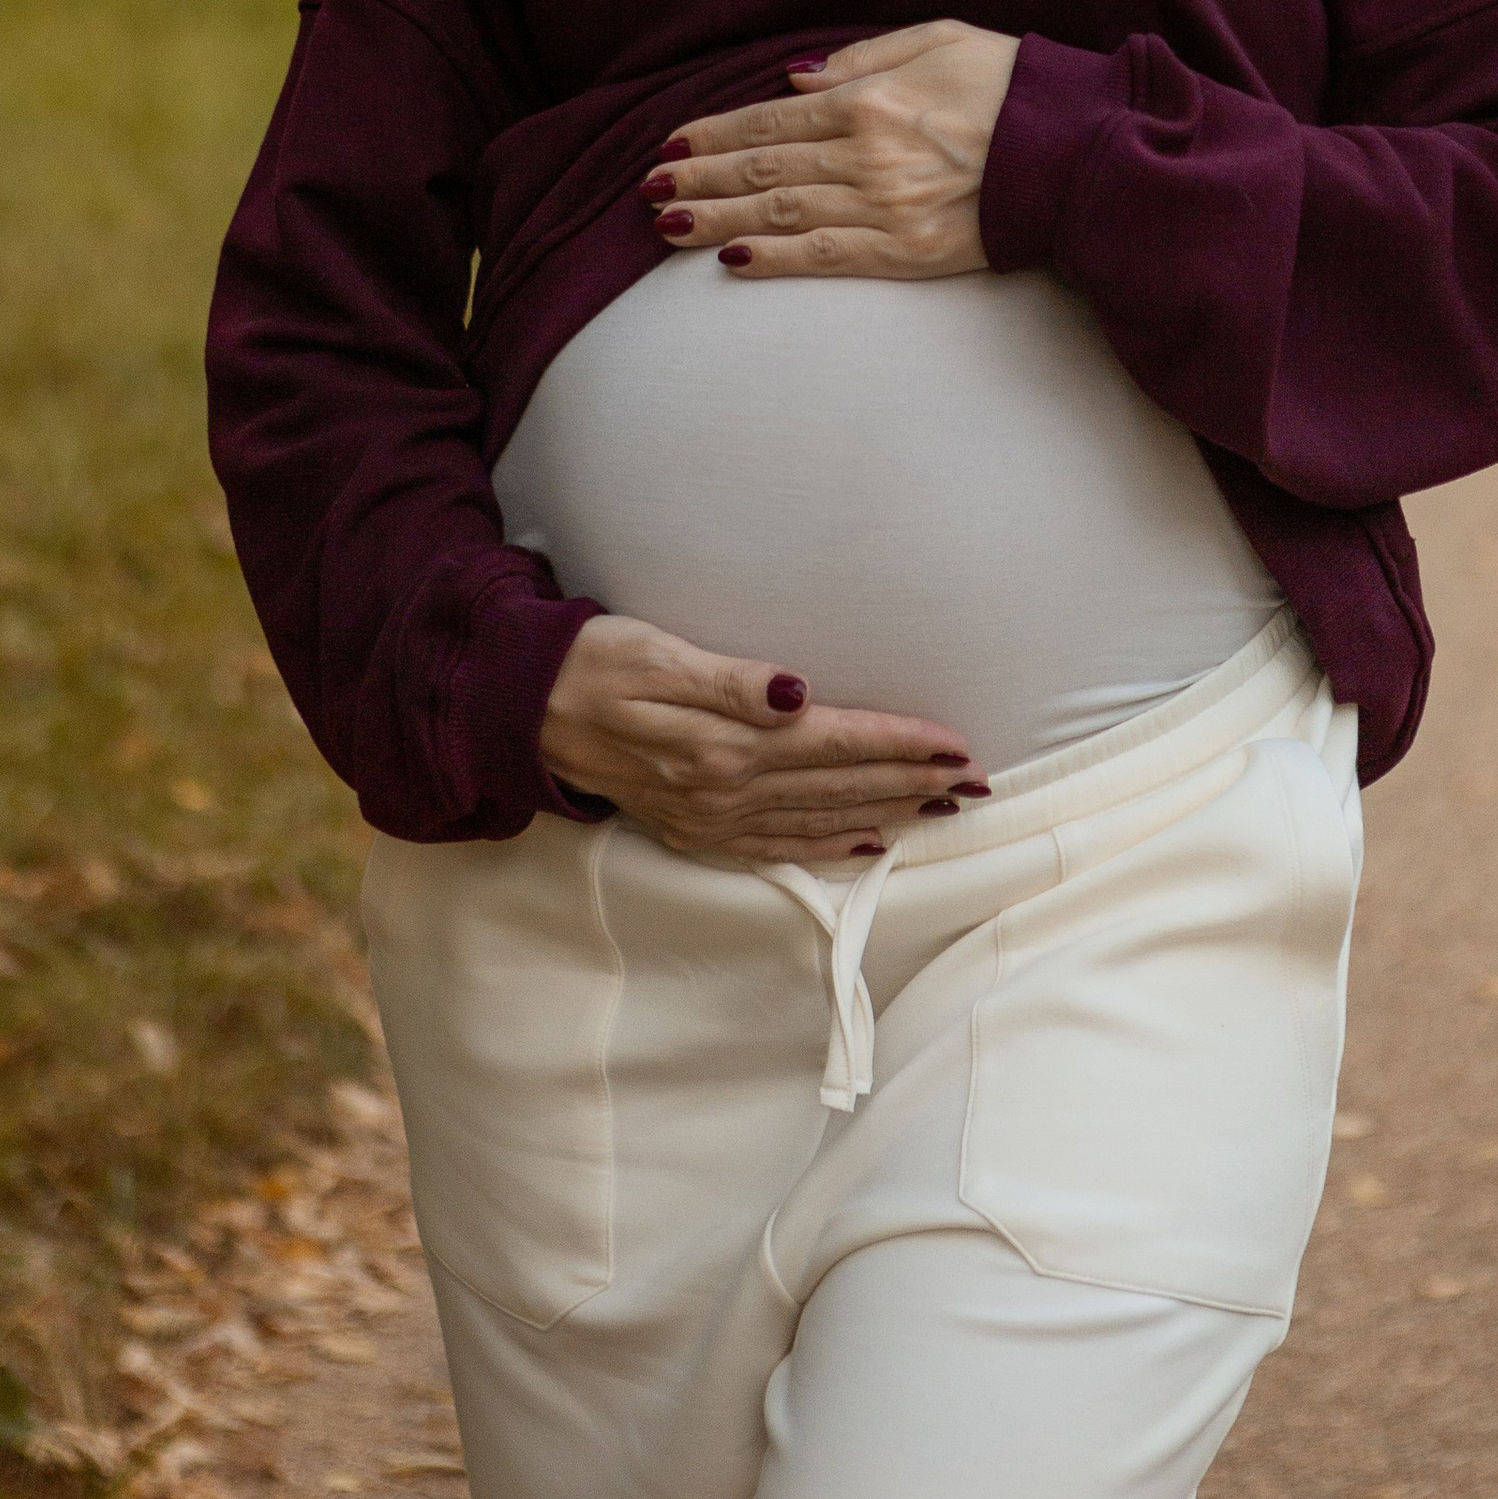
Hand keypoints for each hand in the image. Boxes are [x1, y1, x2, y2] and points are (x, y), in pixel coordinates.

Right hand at [541, 615, 983, 859]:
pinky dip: (829, 845)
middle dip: (912, 783)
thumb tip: (796, 694)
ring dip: (886, 813)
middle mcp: (724, 790)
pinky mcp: (693, 829)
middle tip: (976, 781)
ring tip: (941, 807)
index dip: (900, 745)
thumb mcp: (656, 652)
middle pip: (839, 786)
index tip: (958, 746)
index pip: (835, 743)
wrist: (521, 710)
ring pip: (819, 819)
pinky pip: (777, 846)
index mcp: (723, 745)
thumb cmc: (591, 662)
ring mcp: (709, 818)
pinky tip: (866, 842)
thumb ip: (730, 681)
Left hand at [643, 19, 1020, 280]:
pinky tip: (730, 261)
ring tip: (667, 223)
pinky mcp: (907, 251)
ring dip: (717, 218)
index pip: (771, 121)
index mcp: (870, 99)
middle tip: (647, 186)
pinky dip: (773, 259)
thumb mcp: (940, 39)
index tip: (673, 141)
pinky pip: (826, 257)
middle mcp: (866, 153)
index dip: (716, 133)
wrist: (1078, 149)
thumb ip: (861, 58)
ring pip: (779, 213)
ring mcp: (884, 206)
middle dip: (699, 176)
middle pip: (762, 169)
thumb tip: (794, 82)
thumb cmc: (1013, 85)